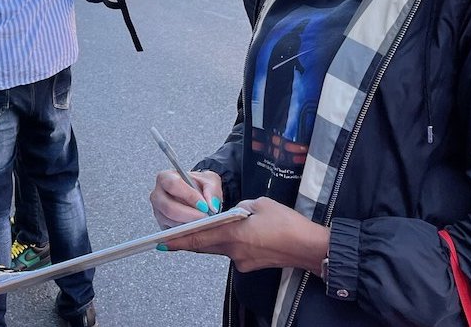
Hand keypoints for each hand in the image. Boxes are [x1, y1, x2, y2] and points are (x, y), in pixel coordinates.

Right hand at [150, 170, 222, 228]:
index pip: (173, 185)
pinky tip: (197, 228)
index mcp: (165, 178)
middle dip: (189, 215)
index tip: (204, 205)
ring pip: (171, 222)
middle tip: (205, 218)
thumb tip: (211, 206)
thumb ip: (212, 190)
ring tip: (204, 223)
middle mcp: (157, 195)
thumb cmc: (199, 184)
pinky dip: (186, 232)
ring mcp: (158, 212)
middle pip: (169, 207)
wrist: (197, 193)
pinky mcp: (162, 225)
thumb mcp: (209, 180)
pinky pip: (172, 232)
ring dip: (189, 224)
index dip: (189, 196)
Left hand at [161, 197, 330, 273]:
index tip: (161, 242)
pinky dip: (231, 243)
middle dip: (190, 239)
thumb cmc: (287, 223)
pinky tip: (241, 234)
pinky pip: (234, 252)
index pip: (198, 239)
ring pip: (219, 249)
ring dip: (213, 240)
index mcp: (233, 235)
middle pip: (205, 246)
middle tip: (173, 235)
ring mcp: (242, 261)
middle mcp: (234, 252)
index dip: (178, 240)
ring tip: (209, 228)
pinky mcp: (250, 265)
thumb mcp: (259, 205)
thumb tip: (231, 213)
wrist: (309, 247)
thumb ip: (239, 208)